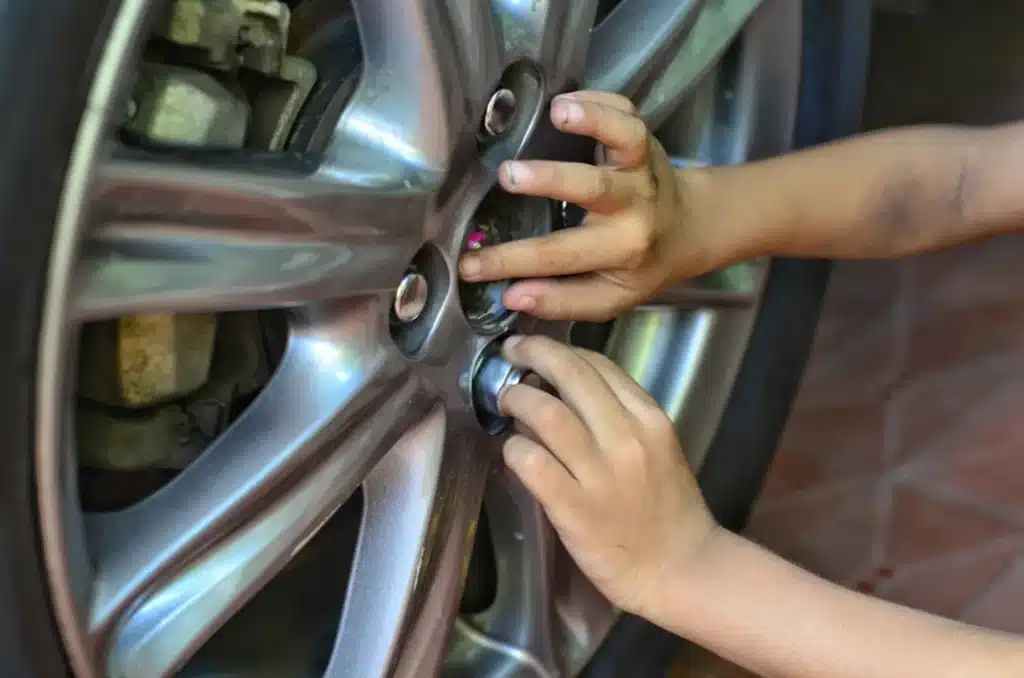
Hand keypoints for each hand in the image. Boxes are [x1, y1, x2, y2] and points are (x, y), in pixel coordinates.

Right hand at [459, 90, 718, 320]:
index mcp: (620, 250)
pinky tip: (564, 99)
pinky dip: (599, 99)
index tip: (469, 265)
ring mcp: (641, 168)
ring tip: (557, 112)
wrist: (689, 229)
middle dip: (549, 180)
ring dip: (594, 121)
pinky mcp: (644, 140)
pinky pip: (626, 111)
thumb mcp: (608, 298)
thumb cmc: (639, 265)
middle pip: (592, 189)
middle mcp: (634, 207)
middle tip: (507, 176)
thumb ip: (561, 300)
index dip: (511, 262)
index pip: (558, 257)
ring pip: (625, 139)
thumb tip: (512, 297)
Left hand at [498, 334, 719, 615]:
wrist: (680, 569)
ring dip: (516, 398)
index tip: (537, 350)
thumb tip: (559, 387)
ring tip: (506, 401)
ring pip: (545, 413)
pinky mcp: (574, 508)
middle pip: (570, 374)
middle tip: (510, 355)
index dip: (560, 349)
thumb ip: (617, 416)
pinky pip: (531, 463)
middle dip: (532, 354)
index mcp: (649, 418)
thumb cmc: (666, 508)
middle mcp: (626, 437)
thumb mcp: (656, 447)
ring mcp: (600, 473)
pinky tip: (513, 451)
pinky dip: (514, 449)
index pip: (598, 363)